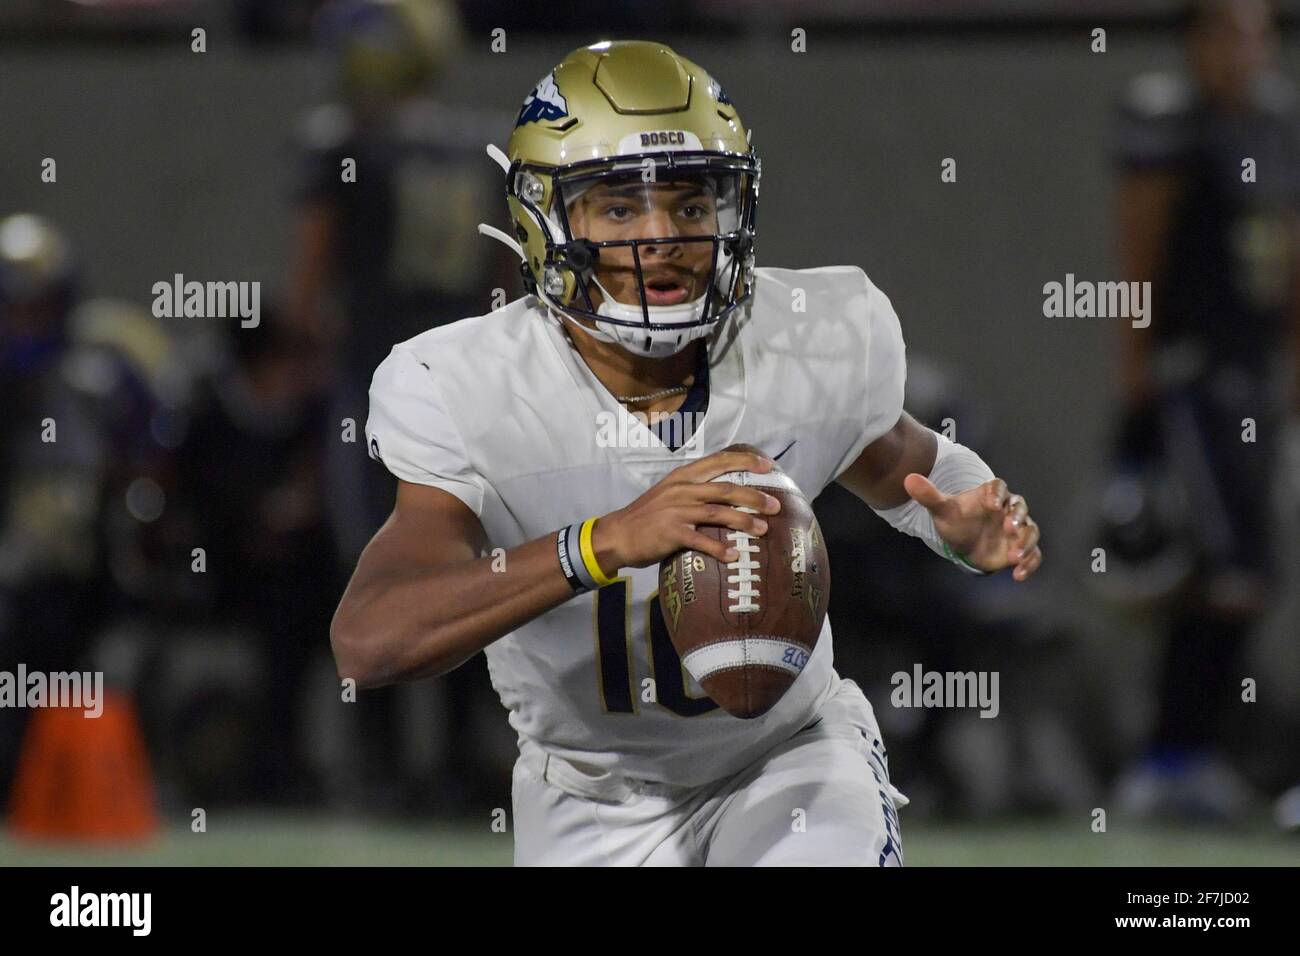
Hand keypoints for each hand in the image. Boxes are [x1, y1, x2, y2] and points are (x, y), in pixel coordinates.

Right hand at [593, 450, 781, 569]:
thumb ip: (694, 490)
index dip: (745, 461)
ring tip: (764, 529)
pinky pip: (701, 541)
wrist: (617, 535)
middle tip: (775, 506)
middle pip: (725, 489)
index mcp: (682, 476)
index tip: (767, 465)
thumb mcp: (669, 493)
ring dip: (744, 521)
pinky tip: (733, 556)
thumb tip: (725, 493)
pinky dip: (720, 549)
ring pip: (718, 513)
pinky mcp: (671, 533)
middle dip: (754, 496)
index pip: (718, 461)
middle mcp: (681, 490)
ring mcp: (676, 511)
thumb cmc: (647, 517)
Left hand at [903, 474, 1041, 580]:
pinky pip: (1033, 554)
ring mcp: (1018, 529)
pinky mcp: (1021, 548)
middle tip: (1009, 528)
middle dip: (1017, 517)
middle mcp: (1008, 510)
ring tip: (1015, 556)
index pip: (999, 487)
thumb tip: (908, 478)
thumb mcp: (942, 509)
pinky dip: (1030, 564)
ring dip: (1026, 542)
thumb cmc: (956, 521)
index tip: (993, 504)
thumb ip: (929, 495)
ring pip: (1031, 530)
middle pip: (1020, 507)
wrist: (965, 542)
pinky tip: (1018, 575)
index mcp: (990, 495)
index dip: (997, 494)